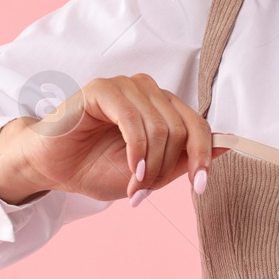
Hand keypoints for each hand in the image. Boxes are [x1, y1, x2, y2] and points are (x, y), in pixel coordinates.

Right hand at [0, 74, 228, 205]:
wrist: (54, 169)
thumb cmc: (96, 168)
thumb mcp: (150, 173)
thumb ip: (182, 160)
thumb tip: (224, 148)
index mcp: (162, 107)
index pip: (198, 125)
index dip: (203, 157)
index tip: (200, 187)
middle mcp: (148, 92)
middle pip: (181, 129)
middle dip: (167, 168)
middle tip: (146, 191)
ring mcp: (125, 87)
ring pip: (160, 127)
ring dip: (150, 166)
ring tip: (134, 185)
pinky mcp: (102, 89)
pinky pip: (133, 120)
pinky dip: (137, 151)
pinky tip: (131, 170)